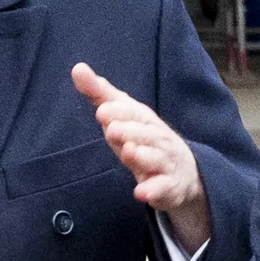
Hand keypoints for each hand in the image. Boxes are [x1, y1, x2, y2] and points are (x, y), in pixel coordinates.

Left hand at [72, 64, 211, 255]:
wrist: (182, 172)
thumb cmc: (143, 139)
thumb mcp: (123, 116)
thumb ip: (101, 94)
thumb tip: (77, 68)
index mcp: (145, 120)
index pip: (134, 113)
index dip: (120, 112)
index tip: (101, 110)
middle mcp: (159, 139)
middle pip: (146, 134)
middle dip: (130, 131)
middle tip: (112, 130)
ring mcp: (166, 163)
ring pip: (155, 158)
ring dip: (142, 156)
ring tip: (128, 152)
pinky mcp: (169, 187)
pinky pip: (163, 189)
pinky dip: (154, 190)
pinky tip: (141, 192)